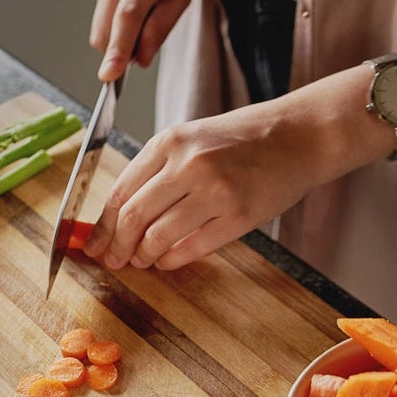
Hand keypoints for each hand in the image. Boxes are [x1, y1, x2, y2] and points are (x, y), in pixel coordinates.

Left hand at [82, 101, 321, 270]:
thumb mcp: (192, 139)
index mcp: (170, 141)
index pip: (120, 192)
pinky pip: (190, 248)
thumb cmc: (245, 139)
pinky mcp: (238, 216)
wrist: (302, 135)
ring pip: (157, 237)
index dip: (102, 226)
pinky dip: (170, 260)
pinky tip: (165, 260)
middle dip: (116, 246)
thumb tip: (119, 215)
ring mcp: (215, 191)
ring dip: (142, 256)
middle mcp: (188, 164)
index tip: (94, 244)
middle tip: (113, 261)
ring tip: (140, 261)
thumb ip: (157, 171)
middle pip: (132, 217)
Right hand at [90, 0, 200, 80]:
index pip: (128, 19)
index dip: (118, 50)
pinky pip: (101, 10)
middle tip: (144, 40)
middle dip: (118, 49)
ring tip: (143, 9)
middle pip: (104, 33)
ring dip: (117, 32)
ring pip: (100, 25)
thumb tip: (141, 59)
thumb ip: (162, 27)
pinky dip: (114, 16)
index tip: (109, 74)